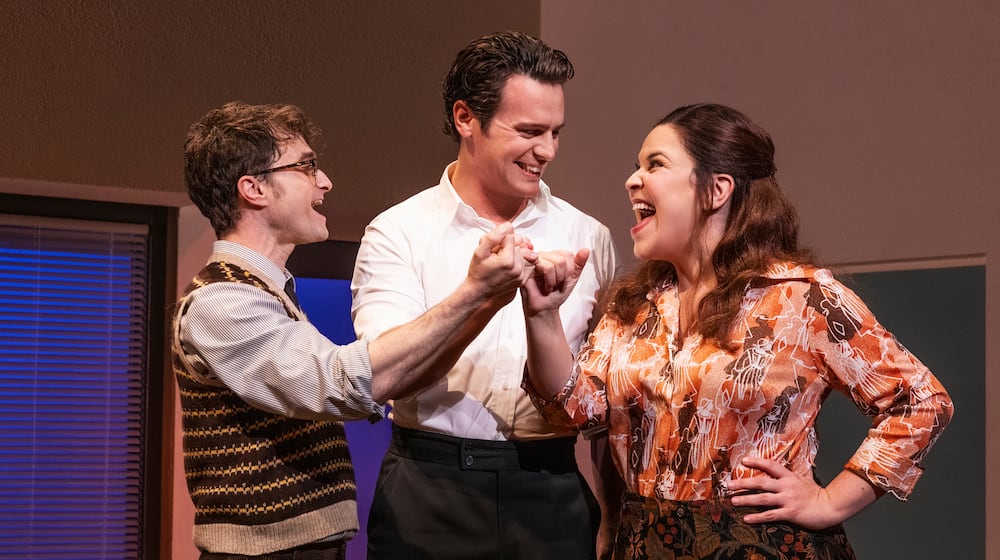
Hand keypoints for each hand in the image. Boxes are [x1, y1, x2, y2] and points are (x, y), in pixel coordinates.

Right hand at [467, 223, 534, 302]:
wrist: (479, 291)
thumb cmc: (478, 272)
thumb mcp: (479, 251)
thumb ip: (493, 237)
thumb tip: (506, 227)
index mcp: (508, 261)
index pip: (510, 236)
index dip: (500, 239)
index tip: (493, 248)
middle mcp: (517, 268)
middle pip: (518, 244)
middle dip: (507, 245)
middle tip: (495, 254)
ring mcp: (521, 275)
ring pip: (522, 251)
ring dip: (513, 252)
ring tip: (500, 260)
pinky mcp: (523, 279)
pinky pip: (526, 262)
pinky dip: (518, 260)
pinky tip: (508, 264)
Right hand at [521, 248, 589, 316]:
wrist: (545, 308)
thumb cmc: (555, 294)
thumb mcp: (572, 278)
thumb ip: (579, 264)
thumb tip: (585, 250)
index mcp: (554, 256)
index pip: (568, 255)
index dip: (569, 271)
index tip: (564, 280)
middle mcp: (544, 256)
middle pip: (562, 259)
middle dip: (562, 277)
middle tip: (555, 284)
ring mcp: (534, 260)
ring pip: (554, 263)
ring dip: (555, 280)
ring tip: (549, 285)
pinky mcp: (528, 266)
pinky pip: (544, 266)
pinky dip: (548, 280)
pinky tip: (543, 285)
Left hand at [726, 456, 840, 529]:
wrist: (831, 507)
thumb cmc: (818, 494)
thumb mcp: (807, 478)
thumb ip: (798, 472)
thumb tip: (796, 465)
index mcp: (790, 477)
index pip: (770, 466)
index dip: (757, 462)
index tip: (743, 461)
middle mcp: (787, 487)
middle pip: (761, 483)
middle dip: (743, 483)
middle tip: (729, 484)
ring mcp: (788, 500)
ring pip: (763, 499)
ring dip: (746, 499)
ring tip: (733, 500)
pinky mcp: (790, 513)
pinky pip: (771, 515)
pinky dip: (758, 517)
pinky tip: (747, 519)